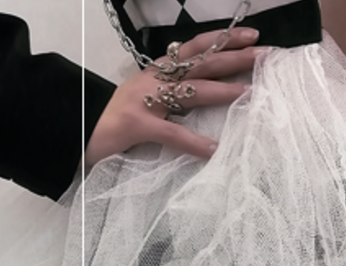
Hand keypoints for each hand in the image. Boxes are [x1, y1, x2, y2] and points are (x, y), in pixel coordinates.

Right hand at [85, 27, 261, 168]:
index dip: (224, 39)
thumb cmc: (116, 118)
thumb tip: (208, 90)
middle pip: (202, 63)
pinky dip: (194, 142)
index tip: (252, 36)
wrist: (80, 131)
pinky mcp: (137, 125)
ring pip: (191, 91)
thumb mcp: (146, 96)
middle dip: (235, 58)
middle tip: (265, 55)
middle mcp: (155, 79)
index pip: (196, 48)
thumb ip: (172, 91)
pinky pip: (171, 134)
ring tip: (249, 92)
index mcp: (158, 70)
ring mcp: (145, 100)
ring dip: (223, 90)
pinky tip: (213, 149)